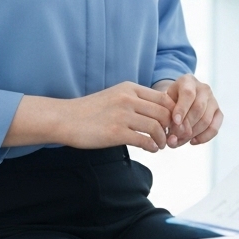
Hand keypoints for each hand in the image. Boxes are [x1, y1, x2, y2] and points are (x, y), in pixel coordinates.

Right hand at [51, 82, 175, 152]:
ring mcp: (122, 115)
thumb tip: (157, 113)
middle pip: (164, 112)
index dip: (173, 113)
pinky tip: (151, 149)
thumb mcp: (114, 96)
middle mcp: (128, 99)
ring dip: (162, 139)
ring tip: (160, 145)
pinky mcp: (116, 132)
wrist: (65, 119)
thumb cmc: (90, 110)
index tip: (171, 124)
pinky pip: (144, 140)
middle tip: (169, 136)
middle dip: (171, 127)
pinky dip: (152, 146)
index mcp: (129, 88)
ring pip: (157, 127)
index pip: (163, 98)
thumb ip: (134, 100)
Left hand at [153, 74, 222, 146]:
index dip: (182, 109)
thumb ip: (167, 117)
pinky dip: (204, 137)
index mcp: (188, 81)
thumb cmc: (170, 100)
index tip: (175, 122)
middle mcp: (203, 88)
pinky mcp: (218, 112)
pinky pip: (215, 128)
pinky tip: (192, 141)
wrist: (180, 98)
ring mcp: (213, 100)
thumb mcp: (165, 103)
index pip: (188, 94)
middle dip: (186, 126)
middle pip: (198, 109)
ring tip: (180, 140)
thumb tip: (172, 139)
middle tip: (174, 137)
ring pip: (206, 120)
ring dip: (192, 134)